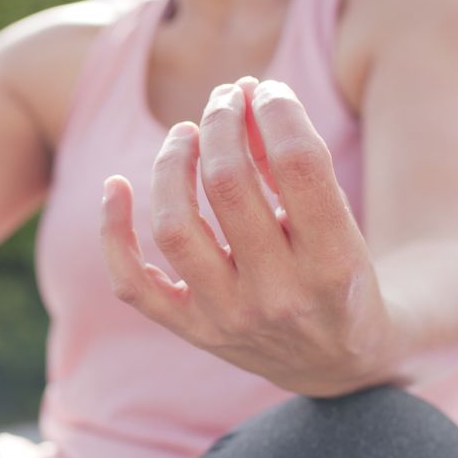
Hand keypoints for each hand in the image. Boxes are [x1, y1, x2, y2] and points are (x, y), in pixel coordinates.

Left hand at [100, 79, 398, 396]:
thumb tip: (243, 98)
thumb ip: (297, 167)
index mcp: (335, 264)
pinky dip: (113, 233)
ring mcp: (228, 319)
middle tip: (222, 100)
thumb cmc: (342, 275)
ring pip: (174, 226)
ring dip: (172, 165)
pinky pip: (132, 283)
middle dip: (220, 124)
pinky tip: (115, 185)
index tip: (266, 92)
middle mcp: (279, 296)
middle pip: (227, 184)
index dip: (277, 111)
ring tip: (183, 133)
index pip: (299, 164)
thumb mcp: (344, 224)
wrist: (339, 365)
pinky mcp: (192, 331)